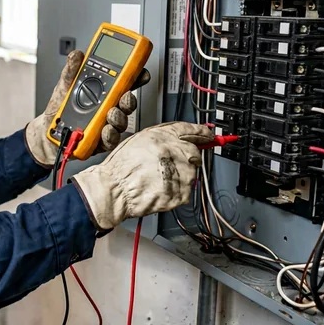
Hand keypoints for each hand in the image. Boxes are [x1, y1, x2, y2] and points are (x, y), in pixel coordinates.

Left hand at [24, 50, 151, 166]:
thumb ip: (71, 71)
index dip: (135, 77)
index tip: (140, 72)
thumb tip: (77, 55)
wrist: (48, 133)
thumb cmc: (59, 109)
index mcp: (102, 92)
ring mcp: (106, 125)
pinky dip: (110, 135)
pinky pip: (111, 140)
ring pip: (121, 121)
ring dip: (119, 117)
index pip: (124, 83)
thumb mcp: (64, 87)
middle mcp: (108, 108)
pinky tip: (105, 130)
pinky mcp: (101, 142)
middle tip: (125, 96)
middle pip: (126, 103)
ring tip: (111, 113)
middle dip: (129, 99)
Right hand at [71, 122, 213, 230]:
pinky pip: (185, 191)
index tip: (209, 135)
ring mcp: (182, 174)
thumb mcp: (139, 139)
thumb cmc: (121, 167)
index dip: (202, 133)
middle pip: (194, 153)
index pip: (192, 131)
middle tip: (167, 166)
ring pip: (191, 173)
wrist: (115, 190)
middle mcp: (177, 153)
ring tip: (157, 179)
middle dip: (185, 159)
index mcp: (166, 137)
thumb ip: (162, 136)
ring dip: (179, 176)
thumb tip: (180, 137)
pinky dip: (175, 191)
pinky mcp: (182, 193)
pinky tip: (159, 189)